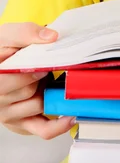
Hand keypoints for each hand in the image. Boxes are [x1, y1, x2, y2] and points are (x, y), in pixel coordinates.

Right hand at [0, 22, 75, 138]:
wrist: (4, 61)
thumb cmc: (5, 50)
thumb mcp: (9, 35)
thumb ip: (27, 33)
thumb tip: (51, 37)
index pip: (7, 81)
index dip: (27, 73)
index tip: (41, 66)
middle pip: (26, 91)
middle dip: (40, 77)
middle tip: (46, 68)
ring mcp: (10, 113)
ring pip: (37, 104)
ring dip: (46, 92)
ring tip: (45, 79)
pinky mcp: (24, 124)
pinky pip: (43, 130)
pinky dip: (58, 126)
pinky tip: (70, 117)